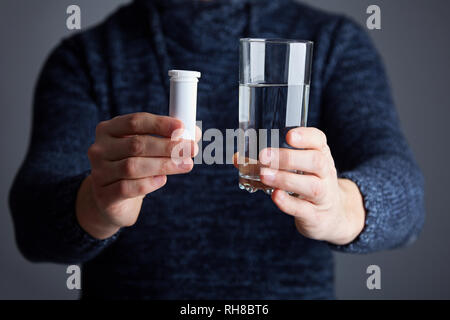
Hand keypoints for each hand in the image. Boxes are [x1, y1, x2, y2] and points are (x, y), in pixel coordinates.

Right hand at [76, 112, 199, 238]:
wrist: (112, 200)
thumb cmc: (135, 167)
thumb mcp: (149, 150)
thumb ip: (170, 138)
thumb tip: (194, 132)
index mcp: (109, 129)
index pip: (135, 121)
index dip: (160, 123)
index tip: (182, 127)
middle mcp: (100, 148)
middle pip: (137, 144)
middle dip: (168, 146)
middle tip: (191, 149)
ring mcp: (99, 172)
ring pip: (133, 166)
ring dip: (164, 165)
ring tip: (185, 165)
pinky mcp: (104, 195)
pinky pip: (128, 188)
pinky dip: (149, 183)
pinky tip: (162, 180)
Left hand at [258, 127, 365, 244]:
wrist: (333, 215)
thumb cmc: (308, 182)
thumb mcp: (297, 169)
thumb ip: (268, 162)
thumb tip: (237, 158)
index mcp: (321, 155)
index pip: (319, 141)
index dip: (306, 137)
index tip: (289, 135)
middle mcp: (325, 173)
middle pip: (315, 162)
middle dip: (289, 158)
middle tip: (264, 155)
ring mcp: (323, 196)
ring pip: (311, 186)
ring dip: (286, 179)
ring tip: (264, 175)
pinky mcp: (316, 216)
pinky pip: (304, 209)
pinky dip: (289, 203)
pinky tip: (275, 196)